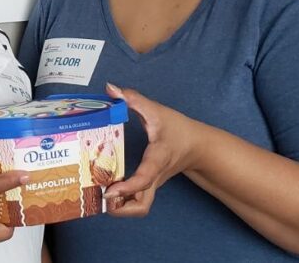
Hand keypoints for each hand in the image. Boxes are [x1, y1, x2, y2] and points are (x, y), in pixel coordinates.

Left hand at [103, 82, 204, 217]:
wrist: (197, 145)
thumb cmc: (177, 128)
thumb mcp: (156, 110)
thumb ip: (133, 99)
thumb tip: (110, 88)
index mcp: (157, 159)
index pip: (145, 178)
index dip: (127, 187)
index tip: (109, 191)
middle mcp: (155, 177)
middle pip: (142, 206)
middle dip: (121, 209)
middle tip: (101, 197)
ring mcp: (153, 184)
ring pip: (140, 208)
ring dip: (121, 208)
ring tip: (101, 194)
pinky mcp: (151, 185)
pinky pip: (138, 201)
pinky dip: (123, 201)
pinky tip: (109, 188)